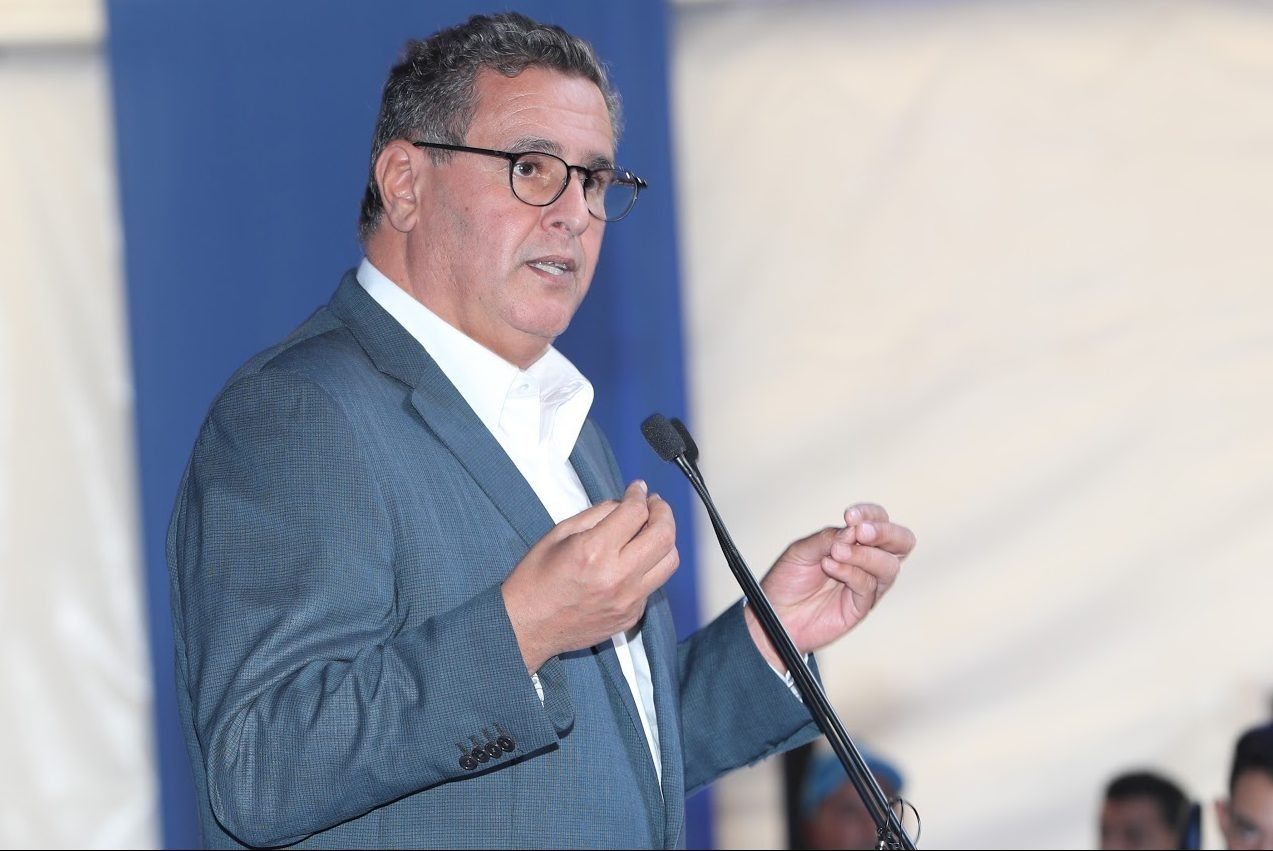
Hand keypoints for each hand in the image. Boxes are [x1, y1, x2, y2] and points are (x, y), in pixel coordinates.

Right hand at [502, 480, 679, 671]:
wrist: (525, 627)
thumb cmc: (536, 579)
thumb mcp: (559, 534)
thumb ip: (597, 514)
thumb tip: (624, 503)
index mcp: (594, 551)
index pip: (635, 513)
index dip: (639, 494)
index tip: (638, 489)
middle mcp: (617, 577)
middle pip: (664, 535)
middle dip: (663, 512)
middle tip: (654, 504)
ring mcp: (628, 600)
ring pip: (669, 561)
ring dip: (665, 539)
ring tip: (651, 530)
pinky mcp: (631, 615)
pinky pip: (654, 584)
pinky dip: (649, 566)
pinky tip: (634, 560)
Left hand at [744, 503, 914, 670]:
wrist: (775, 614)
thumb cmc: (787, 580)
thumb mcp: (802, 550)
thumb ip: (828, 538)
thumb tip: (853, 530)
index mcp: (855, 542)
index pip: (879, 521)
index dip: (871, 514)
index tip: (849, 516)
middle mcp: (867, 561)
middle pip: (902, 542)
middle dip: (885, 532)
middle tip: (860, 532)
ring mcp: (867, 584)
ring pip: (889, 565)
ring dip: (863, 554)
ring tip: (836, 552)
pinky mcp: (861, 606)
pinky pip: (868, 586)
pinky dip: (850, 572)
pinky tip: (829, 566)